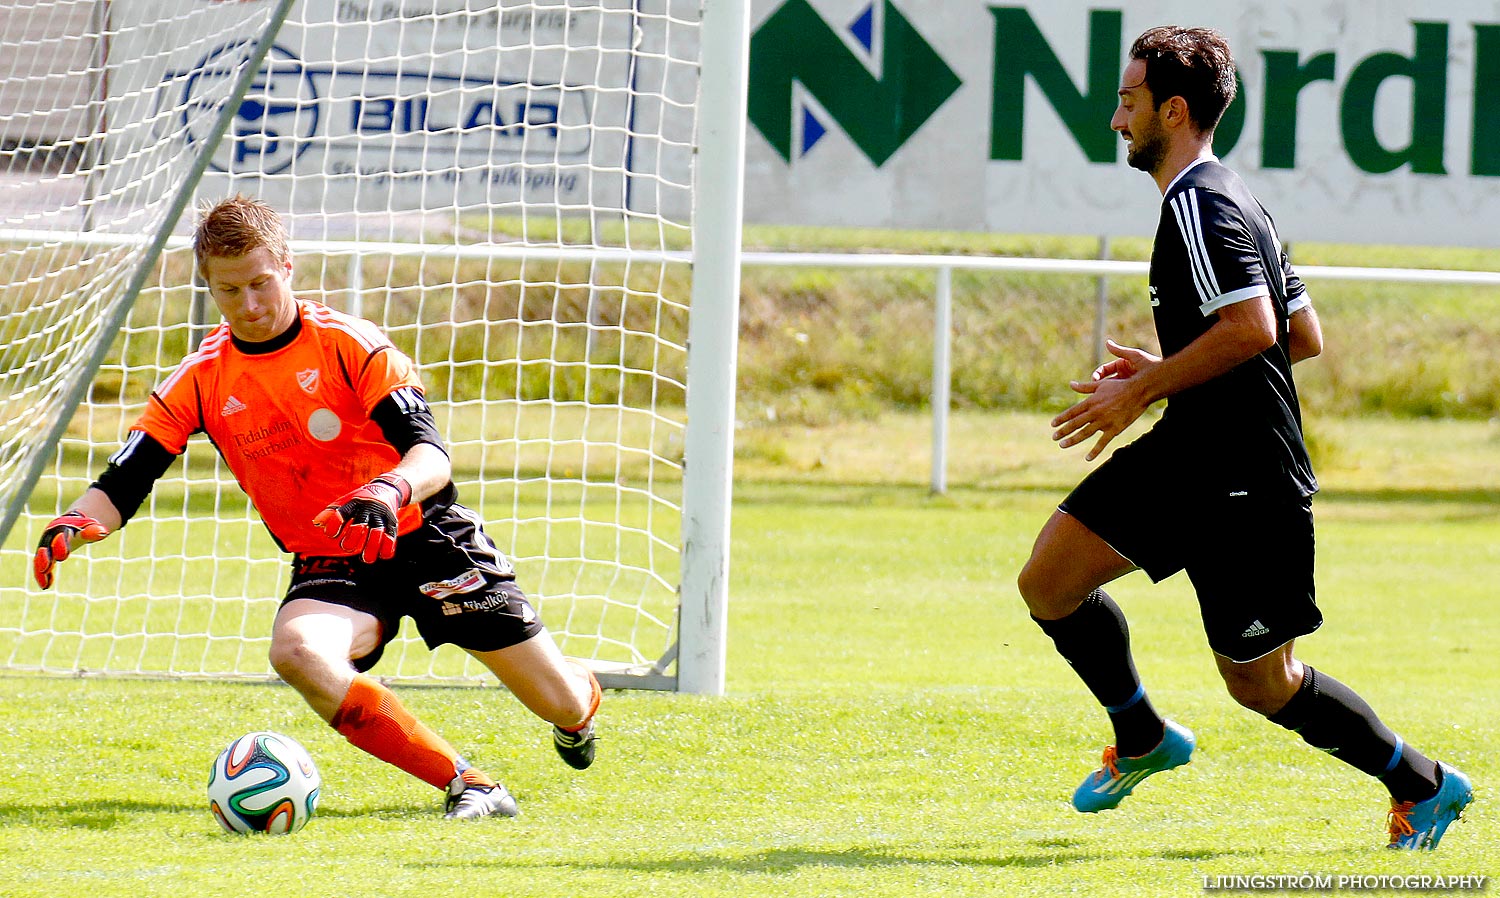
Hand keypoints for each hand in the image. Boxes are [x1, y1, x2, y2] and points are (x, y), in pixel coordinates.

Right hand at [33, 511, 109, 588]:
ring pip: (40, 559)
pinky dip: (43, 575)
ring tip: (45, 584)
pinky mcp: (44, 556)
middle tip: (45, 568)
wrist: (69, 524)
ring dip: (41, 571)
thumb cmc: (82, 527)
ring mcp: (45, 546)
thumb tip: (103, 533)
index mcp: (62, 527)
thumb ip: (94, 531)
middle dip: (45, 557)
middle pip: (45, 547)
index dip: (61, 544)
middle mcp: (50, 537)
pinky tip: (46, 586)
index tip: (63, 555)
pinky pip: (41, 566)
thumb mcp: (89, 527)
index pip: (61, 534)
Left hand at [312, 474, 410, 562]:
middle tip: (347, 548)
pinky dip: (388, 546)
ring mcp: (381, 515)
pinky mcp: (393, 522)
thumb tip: (317, 524)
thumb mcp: (345, 501)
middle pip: (360, 523)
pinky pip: (391, 534)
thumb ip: (330, 513)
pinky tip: (383, 555)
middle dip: (352, 539)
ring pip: (378, 531)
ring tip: (367, 559)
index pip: (342, 513)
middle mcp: (368, 508)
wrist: (387, 489)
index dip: (335, 525)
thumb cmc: (360, 500)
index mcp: (353, 503)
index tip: (332, 535)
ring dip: (372, 546)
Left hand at [1051, 340, 1159, 461]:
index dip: (1062, 418)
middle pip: (1076, 423)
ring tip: (1062, 445)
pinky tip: (1088, 458)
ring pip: (1085, 432)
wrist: (1139, 392)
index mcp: (1091, 401)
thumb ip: (1084, 387)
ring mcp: (1104, 421)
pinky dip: (1095, 451)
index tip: (1053, 424)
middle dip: (1063, 431)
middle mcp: (1095, 412)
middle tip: (1054, 437)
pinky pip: (1103, 442)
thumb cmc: (1119, 386)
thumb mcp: (1100, 384)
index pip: (1072, 412)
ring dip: (1073, 440)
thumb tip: (1071, 384)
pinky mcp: (1114, 429)